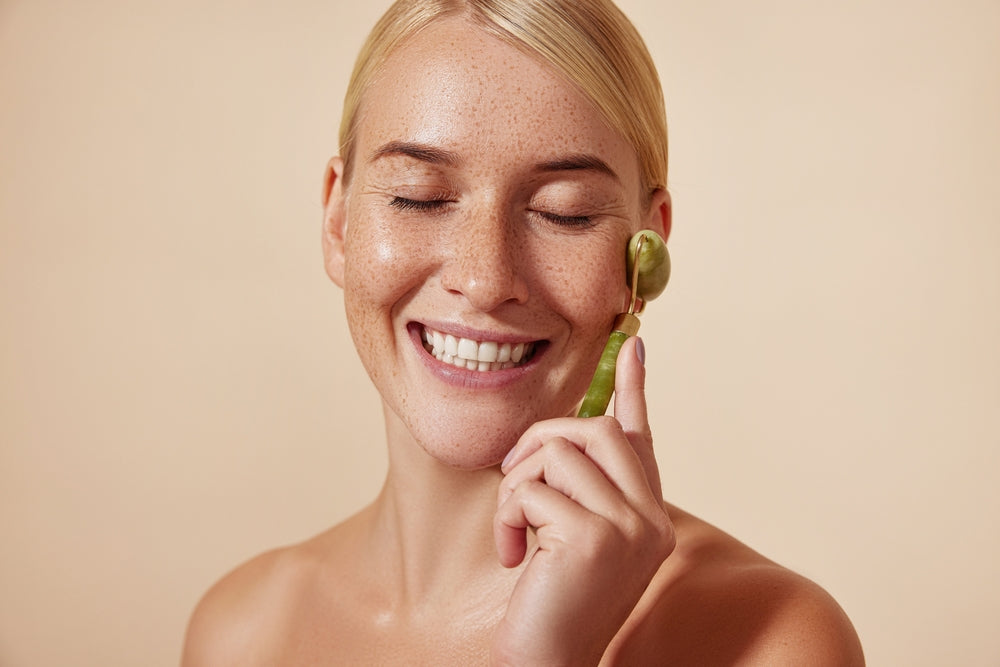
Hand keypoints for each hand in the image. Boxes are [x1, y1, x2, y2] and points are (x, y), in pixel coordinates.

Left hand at [491, 336, 675, 665]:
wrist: (547, 662)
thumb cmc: (552, 600)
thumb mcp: (573, 535)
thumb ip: (580, 487)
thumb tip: (567, 434)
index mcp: (648, 514)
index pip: (641, 437)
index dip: (634, 388)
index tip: (635, 344)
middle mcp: (650, 518)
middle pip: (594, 430)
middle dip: (539, 441)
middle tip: (513, 480)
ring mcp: (629, 527)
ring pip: (559, 453)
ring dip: (516, 486)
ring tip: (514, 530)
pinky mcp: (595, 538)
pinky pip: (532, 490)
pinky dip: (508, 517)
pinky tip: (511, 555)